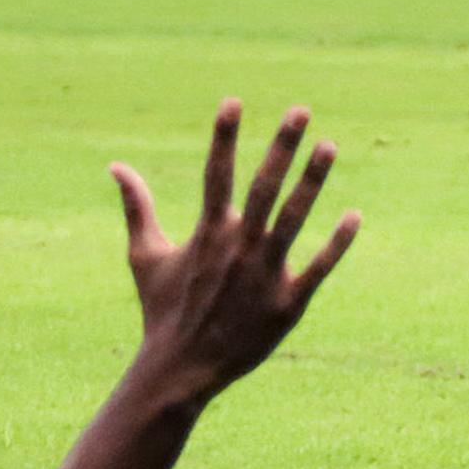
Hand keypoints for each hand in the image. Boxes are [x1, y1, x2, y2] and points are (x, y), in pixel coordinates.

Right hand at [109, 98, 359, 399]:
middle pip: (262, 187)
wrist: (182, 368)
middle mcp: (237, 247)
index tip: (234, 101)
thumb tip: (115, 165)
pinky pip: (318, 268)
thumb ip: (137, 206)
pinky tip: (354, 216)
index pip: (216, 173)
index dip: (224, 136)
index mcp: (207, 233)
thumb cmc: (163, 310)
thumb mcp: (145, 255)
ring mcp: (265, 274)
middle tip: (301, 109)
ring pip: (294, 219)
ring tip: (329, 146)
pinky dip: (336, 243)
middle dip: (281, 146)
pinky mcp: (287, 303)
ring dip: (312, 181)